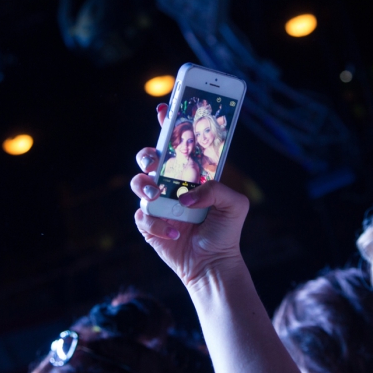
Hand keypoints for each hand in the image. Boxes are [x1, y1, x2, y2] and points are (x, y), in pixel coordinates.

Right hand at [130, 105, 249, 286]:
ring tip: (159, 198)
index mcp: (190, 174)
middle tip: (155, 162)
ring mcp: (158, 203)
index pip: (176, 143)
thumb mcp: (235, 204)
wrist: (213, 263)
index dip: (168, 124)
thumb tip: (185, 196)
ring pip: (138, 183)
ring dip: (145, 187)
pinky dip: (157, 223)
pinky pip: (142, 216)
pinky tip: (176, 233)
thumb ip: (216, 189)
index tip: (164, 109)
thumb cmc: (225, 230)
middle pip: (148, 158)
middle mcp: (170, 185)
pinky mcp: (149, 224)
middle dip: (147, 155)